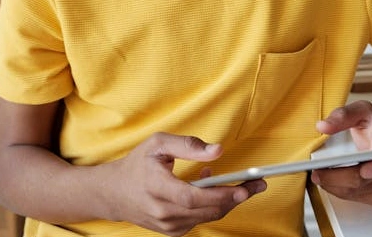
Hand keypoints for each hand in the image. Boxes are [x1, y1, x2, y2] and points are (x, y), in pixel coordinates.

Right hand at [103, 132, 265, 235]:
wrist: (114, 193)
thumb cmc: (137, 164)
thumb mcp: (158, 143)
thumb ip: (188, 145)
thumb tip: (218, 151)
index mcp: (156, 187)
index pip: (193, 197)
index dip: (220, 194)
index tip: (243, 187)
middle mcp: (161, 211)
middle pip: (206, 209)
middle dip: (236, 197)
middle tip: (257, 184)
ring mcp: (167, 225)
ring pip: (207, 216)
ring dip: (226, 201)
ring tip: (237, 183)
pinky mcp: (172, 232)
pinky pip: (200, 220)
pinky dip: (211, 206)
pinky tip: (210, 190)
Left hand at [311, 101, 371, 204]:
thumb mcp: (362, 112)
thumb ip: (343, 115)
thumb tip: (323, 126)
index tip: (365, 170)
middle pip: (368, 180)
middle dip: (340, 177)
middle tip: (318, 172)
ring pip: (359, 192)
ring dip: (335, 185)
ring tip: (317, 175)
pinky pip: (356, 198)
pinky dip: (338, 190)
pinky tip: (326, 181)